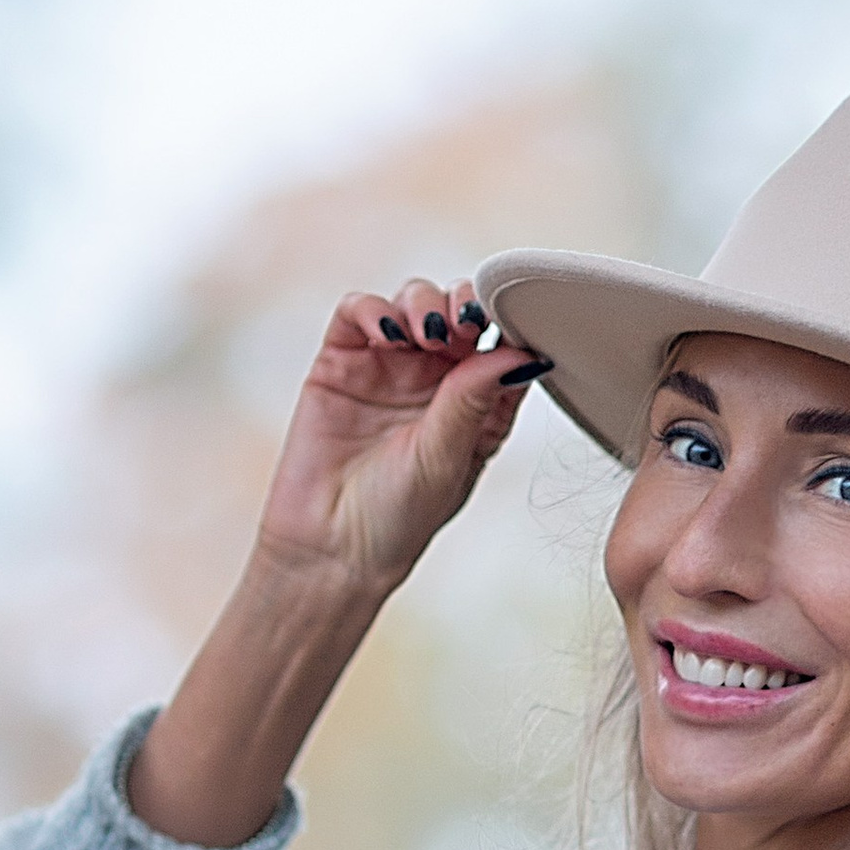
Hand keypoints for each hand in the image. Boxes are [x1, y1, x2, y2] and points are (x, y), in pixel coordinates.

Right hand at [253, 274, 544, 602]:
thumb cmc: (398, 517)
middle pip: (459, 311)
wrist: (329, 547)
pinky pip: (358, 313)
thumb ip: (475, 399)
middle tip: (463, 326)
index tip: (506, 325)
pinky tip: (385, 332)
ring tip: (425, 333)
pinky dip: (372, 309)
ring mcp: (389, 365)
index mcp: (478, 402)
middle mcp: (436, 378)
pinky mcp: (341, 362)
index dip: (507, 323)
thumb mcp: (448, 457)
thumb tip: (520, 352)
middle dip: (464, 305)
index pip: (503, 342)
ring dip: (423, 303)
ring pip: (413, 302)